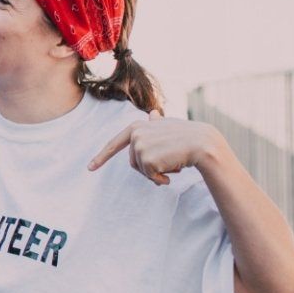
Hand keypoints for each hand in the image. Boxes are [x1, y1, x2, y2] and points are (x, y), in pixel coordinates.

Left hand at [89, 113, 220, 185]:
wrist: (203, 143)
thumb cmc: (187, 136)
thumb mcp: (169, 127)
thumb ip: (156, 124)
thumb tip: (152, 113)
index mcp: (136, 127)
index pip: (115, 144)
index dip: (102, 157)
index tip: (90, 168)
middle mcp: (135, 134)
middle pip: (133, 163)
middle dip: (148, 169)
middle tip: (167, 164)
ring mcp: (140, 146)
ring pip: (142, 171)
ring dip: (157, 173)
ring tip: (173, 163)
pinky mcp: (147, 158)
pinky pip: (150, 176)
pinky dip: (161, 179)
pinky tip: (173, 172)